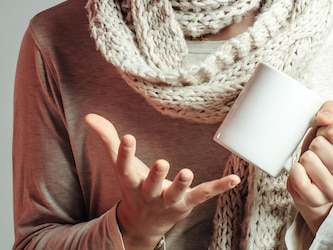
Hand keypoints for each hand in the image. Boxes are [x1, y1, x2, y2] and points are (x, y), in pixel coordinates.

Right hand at [85, 114, 239, 249]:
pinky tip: (234, 179)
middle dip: (157, 176)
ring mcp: (170, 200)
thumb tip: (89, 116)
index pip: (125, 166)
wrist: (143, 224)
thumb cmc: (133, 186)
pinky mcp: (188, 203)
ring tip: (188, 172)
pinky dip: (220, 187)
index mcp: (131, 181)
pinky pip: (204, 194)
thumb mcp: (119, 165)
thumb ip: (107, 139)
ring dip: (182, 184)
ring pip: (176, 193)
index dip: (125, 152)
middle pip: (152, 185)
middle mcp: (149, 193)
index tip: (128, 137)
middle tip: (163, 163)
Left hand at [286, 101, 332, 233]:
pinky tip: (301, 172)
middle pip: (319, 145)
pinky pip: (299, 180)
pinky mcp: (316, 201)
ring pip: (308, 160)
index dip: (323, 130)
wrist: (316, 182)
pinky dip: (295, 171)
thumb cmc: (325, 150)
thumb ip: (331, 111)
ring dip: (304, 158)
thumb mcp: (332, 126)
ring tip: (311, 163)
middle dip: (313, 144)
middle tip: (317, 153)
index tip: (326, 138)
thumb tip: (324, 118)